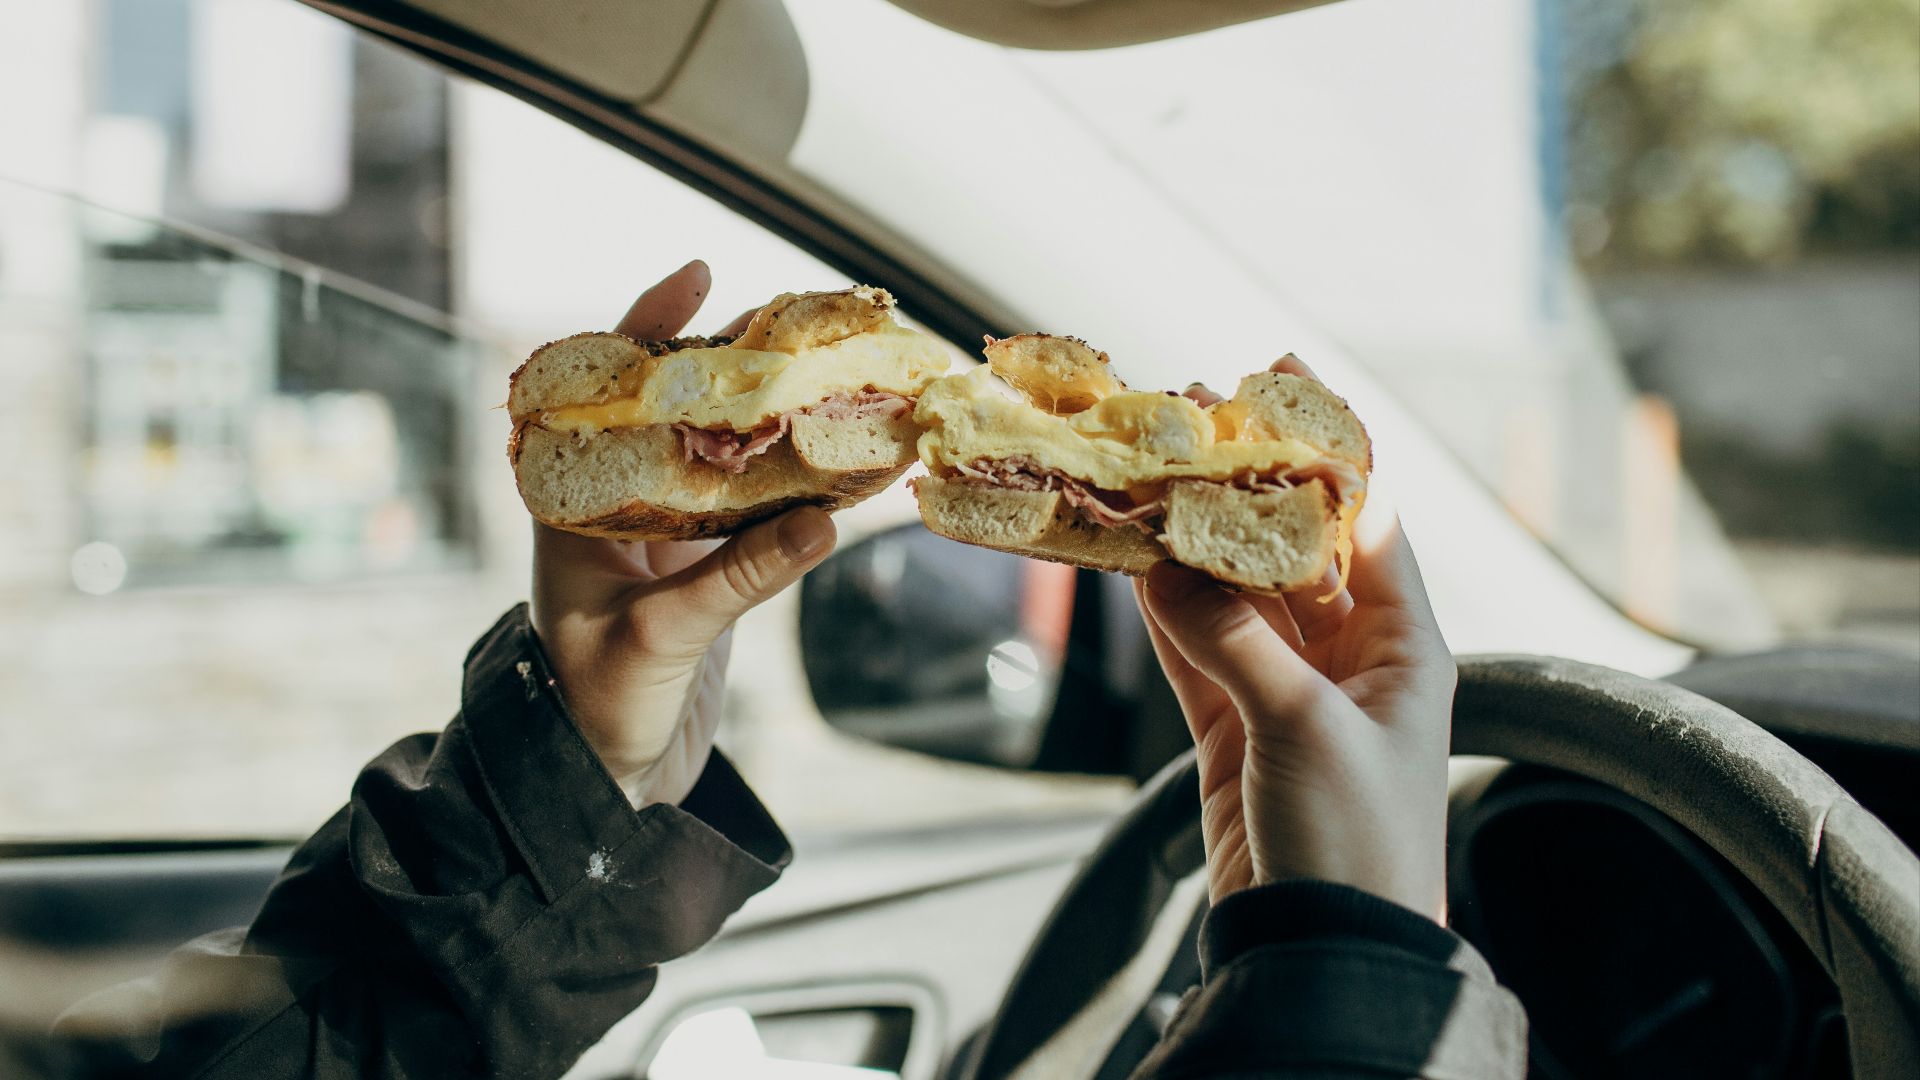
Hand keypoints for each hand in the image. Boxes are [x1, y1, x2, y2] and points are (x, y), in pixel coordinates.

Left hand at [529, 260, 836, 807]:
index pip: (606, 390)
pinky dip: (801, 490)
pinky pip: (759, 515)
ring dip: (777, 424)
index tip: (699, 273)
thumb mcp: (662, 636)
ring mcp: (668, 538)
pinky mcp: (709, 574)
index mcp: (573, 503)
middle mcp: (618, 506)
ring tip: (836, 377)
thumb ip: (740, 579)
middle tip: (801, 323)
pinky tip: (847, 466)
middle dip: (738, 364)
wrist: (601, 784)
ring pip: (726, 458)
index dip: (649, 327)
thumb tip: (826, 523)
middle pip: (679, 410)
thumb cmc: (596, 706)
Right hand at [1136, 358, 1454, 917]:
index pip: (1366, 520)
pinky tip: (1133, 560)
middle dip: (1241, 487)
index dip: (1324, 448)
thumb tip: (1163, 566)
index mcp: (1405, 647)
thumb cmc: (1357, 845)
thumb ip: (1234, 642)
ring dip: (1191, 542)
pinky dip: (1163, 609)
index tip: (1280, 380)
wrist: (1326, 954)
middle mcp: (1352, 659)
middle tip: (1189, 419)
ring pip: (1232, 594)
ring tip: (1145, 476)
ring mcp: (1289, 693)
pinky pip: (1196, 650)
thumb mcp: (1304, 730)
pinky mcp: (1235, 731)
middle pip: (1290, 548)